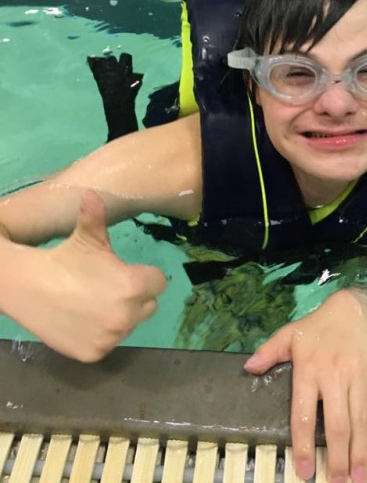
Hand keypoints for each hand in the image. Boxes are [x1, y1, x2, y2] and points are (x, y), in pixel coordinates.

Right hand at [7, 190, 166, 361]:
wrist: (27, 286)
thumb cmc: (64, 258)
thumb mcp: (86, 235)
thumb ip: (97, 215)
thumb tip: (92, 192)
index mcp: (133, 284)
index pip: (159, 283)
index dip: (145, 277)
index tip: (126, 274)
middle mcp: (127, 314)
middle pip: (148, 306)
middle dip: (135, 297)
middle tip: (109, 288)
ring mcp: (111, 337)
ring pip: (129, 326)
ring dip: (118, 317)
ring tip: (93, 303)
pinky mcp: (95, 353)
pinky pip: (109, 343)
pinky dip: (100, 335)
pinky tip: (82, 320)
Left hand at [244, 289, 366, 482]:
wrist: (355, 306)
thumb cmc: (319, 326)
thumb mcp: (290, 334)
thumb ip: (269, 352)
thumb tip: (248, 368)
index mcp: (309, 370)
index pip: (303, 415)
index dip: (303, 446)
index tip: (306, 472)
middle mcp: (334, 376)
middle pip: (336, 425)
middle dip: (337, 459)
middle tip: (338, 482)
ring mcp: (361, 376)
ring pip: (360, 421)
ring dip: (361, 452)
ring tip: (360, 478)